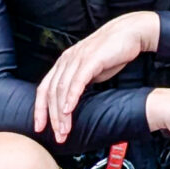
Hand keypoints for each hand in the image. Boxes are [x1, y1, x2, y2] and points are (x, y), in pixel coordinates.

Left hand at [32, 12, 159, 144]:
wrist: (129, 33)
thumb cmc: (111, 52)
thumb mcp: (90, 71)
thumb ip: (79, 84)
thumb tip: (72, 103)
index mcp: (64, 63)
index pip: (44, 89)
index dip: (40, 109)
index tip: (40, 127)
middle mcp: (66, 60)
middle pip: (50, 92)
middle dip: (52, 117)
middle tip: (58, 136)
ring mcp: (77, 59)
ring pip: (61, 89)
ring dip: (62, 113)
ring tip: (64, 129)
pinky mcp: (91, 59)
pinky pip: (77, 81)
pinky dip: (71, 97)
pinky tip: (69, 110)